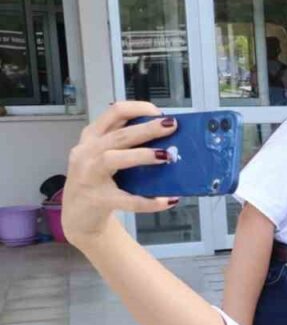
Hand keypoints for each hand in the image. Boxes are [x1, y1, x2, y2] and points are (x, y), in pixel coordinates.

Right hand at [63, 101, 177, 245]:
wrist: (78, 216)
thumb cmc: (98, 182)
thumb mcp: (105, 157)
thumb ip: (128, 146)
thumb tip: (168, 140)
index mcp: (92, 138)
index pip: (114, 113)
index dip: (137, 108)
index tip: (158, 113)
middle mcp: (87, 153)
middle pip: (118, 135)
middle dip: (147, 129)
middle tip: (171, 126)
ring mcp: (89, 176)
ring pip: (114, 159)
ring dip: (142, 155)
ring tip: (166, 156)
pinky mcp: (97, 199)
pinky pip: (126, 199)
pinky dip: (149, 201)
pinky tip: (169, 200)